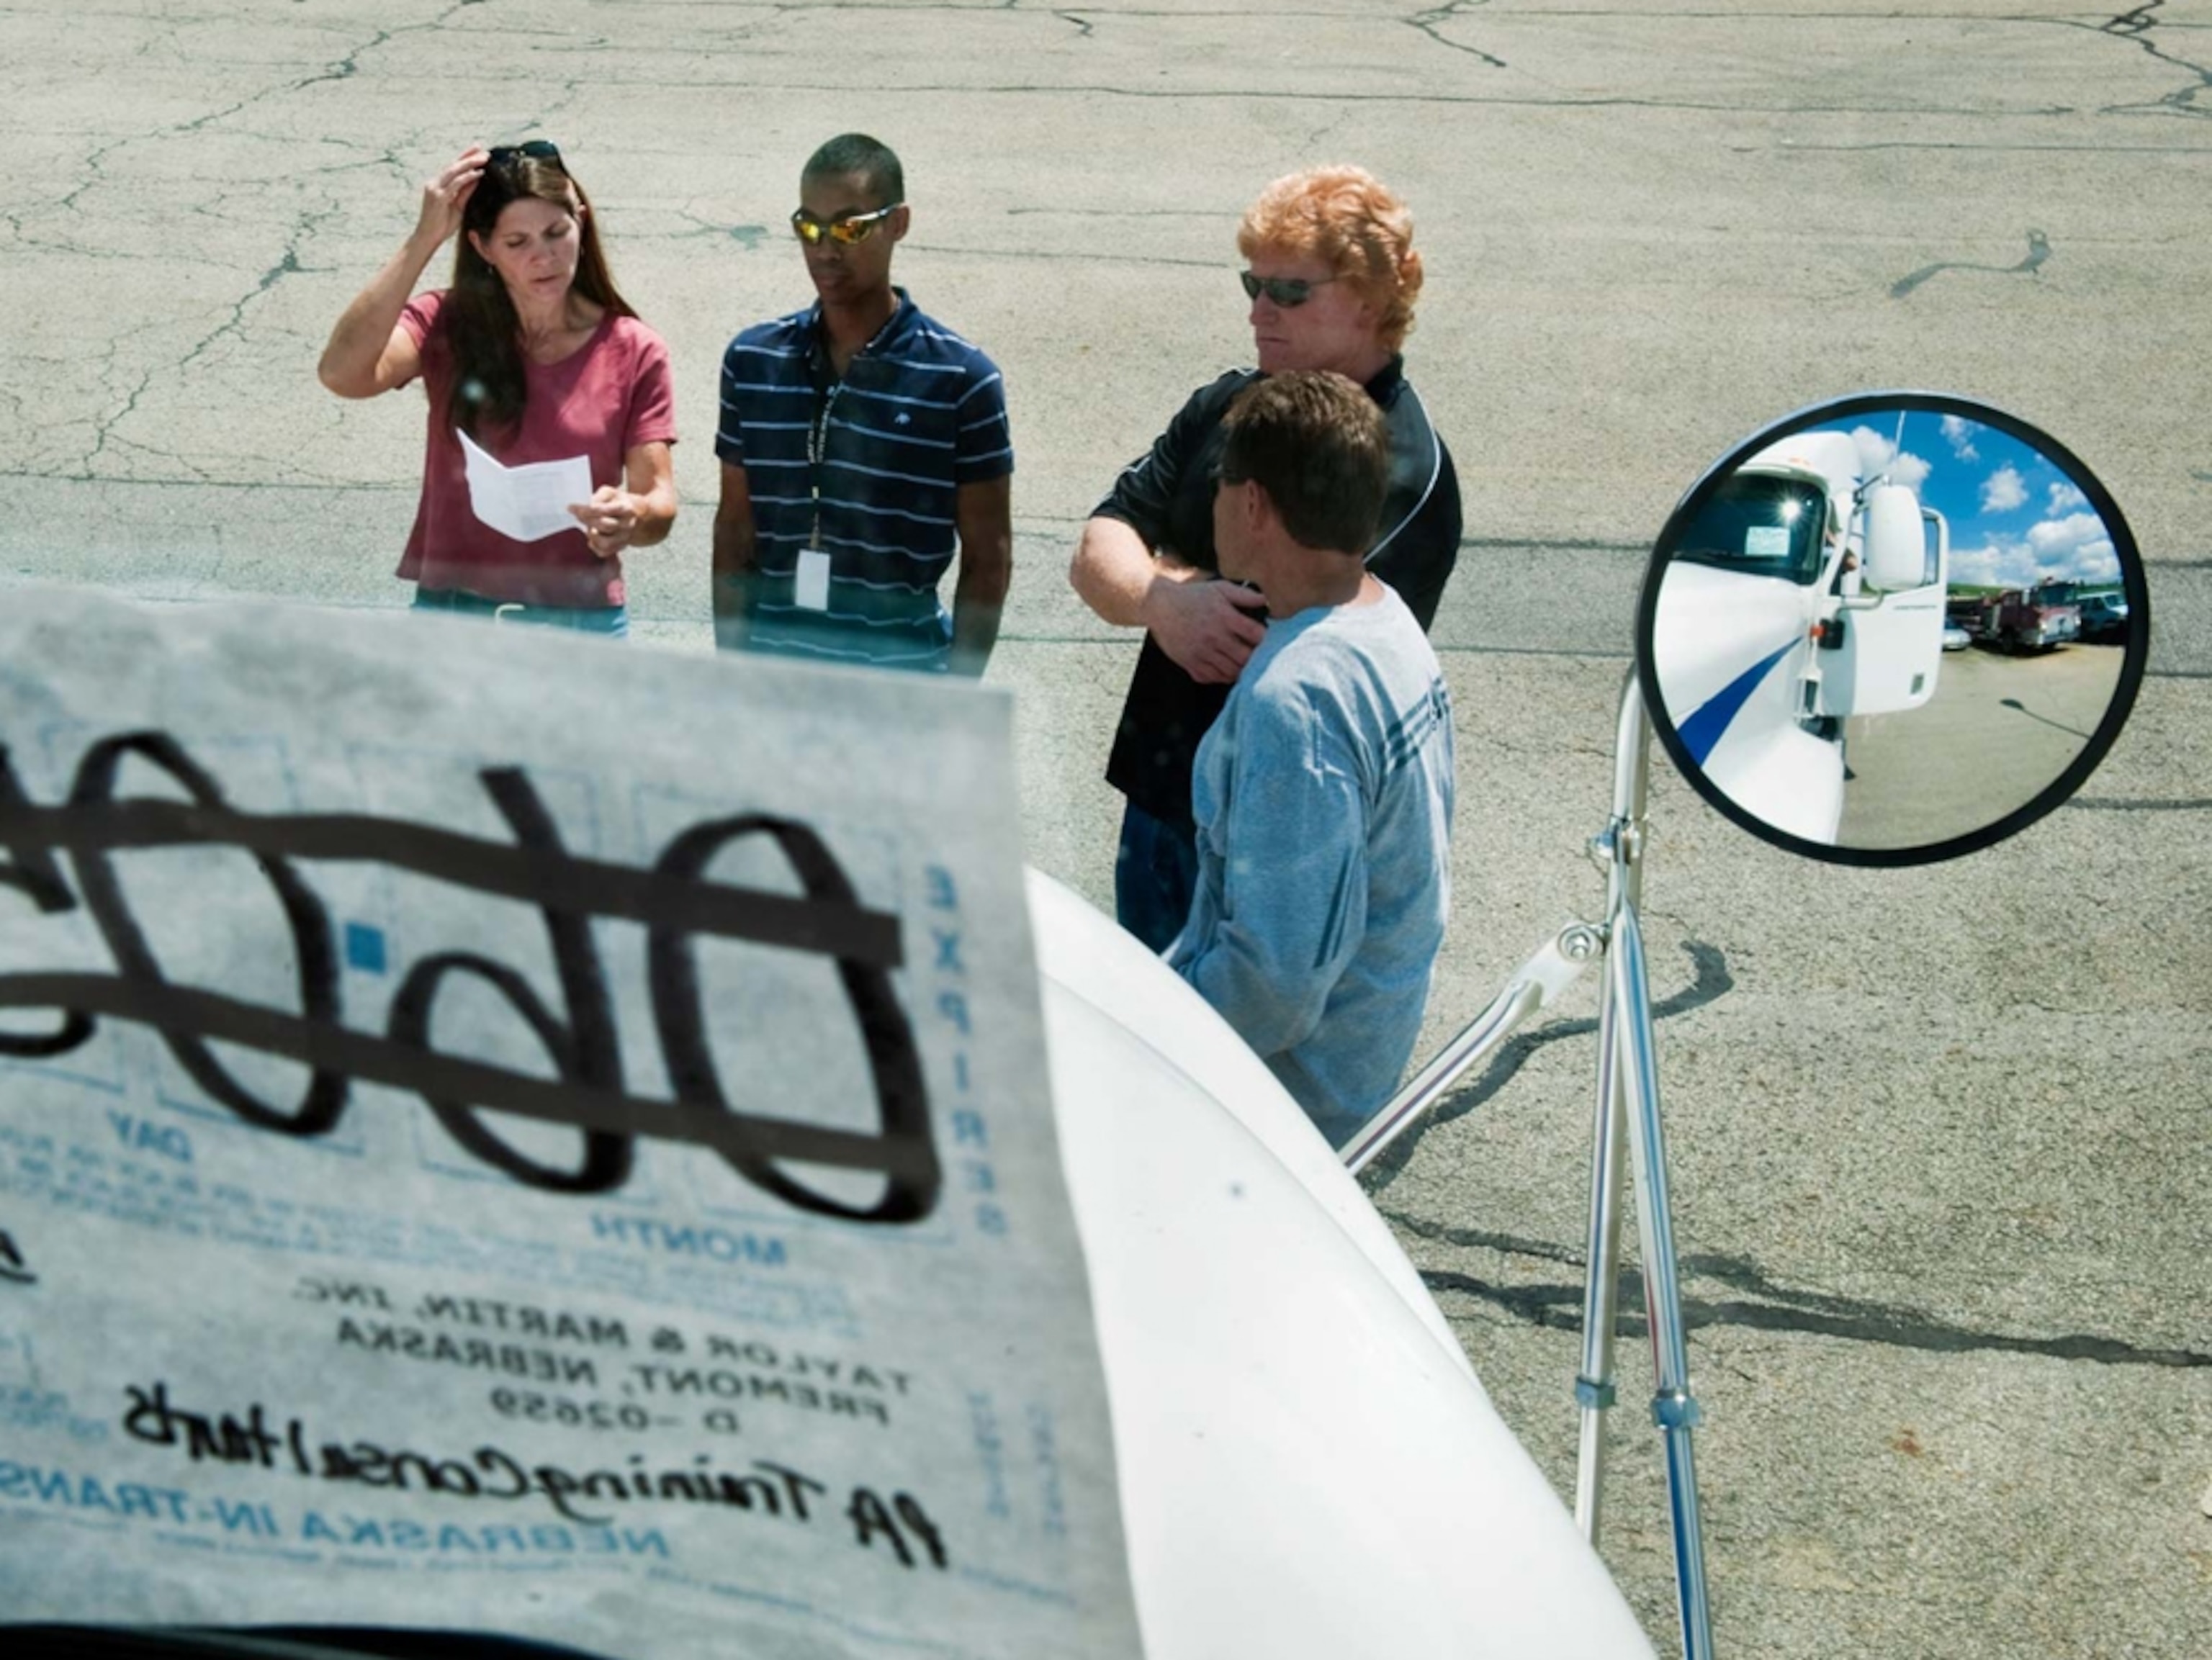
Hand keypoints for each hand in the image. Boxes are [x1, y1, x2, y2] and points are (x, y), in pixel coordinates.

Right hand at [414, 148, 487, 246]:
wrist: (428, 237)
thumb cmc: (442, 224)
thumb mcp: (458, 206)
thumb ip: (465, 192)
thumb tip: (476, 178)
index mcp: (437, 184)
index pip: (453, 167)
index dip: (465, 156)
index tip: (478, 149)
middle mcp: (434, 183)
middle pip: (454, 165)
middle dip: (469, 156)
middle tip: (484, 150)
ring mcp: (435, 189)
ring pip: (454, 171)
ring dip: (471, 163)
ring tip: (484, 158)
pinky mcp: (438, 197)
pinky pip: (456, 184)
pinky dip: (468, 177)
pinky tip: (478, 173)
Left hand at [569, 486, 637, 559]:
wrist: (638, 514)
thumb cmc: (619, 502)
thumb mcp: (610, 492)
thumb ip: (598, 497)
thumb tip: (584, 507)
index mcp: (626, 509)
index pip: (605, 510)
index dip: (586, 509)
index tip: (571, 507)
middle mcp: (628, 525)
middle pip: (605, 526)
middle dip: (587, 520)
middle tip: (577, 514)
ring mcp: (625, 538)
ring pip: (605, 543)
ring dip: (591, 535)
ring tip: (588, 527)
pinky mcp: (620, 547)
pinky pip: (604, 552)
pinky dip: (594, 546)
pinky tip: (592, 536)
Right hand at [1145, 577, 1268, 683]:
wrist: (1160, 606)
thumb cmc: (1192, 596)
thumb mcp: (1219, 588)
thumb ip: (1244, 595)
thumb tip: (1265, 601)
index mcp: (1224, 617)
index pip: (1255, 634)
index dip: (1266, 639)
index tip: (1266, 638)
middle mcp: (1214, 637)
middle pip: (1246, 658)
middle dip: (1256, 658)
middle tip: (1258, 655)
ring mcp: (1201, 653)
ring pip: (1231, 672)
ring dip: (1241, 670)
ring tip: (1243, 663)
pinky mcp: (1190, 663)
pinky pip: (1213, 678)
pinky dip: (1223, 676)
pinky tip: (1226, 668)